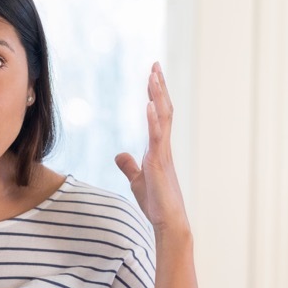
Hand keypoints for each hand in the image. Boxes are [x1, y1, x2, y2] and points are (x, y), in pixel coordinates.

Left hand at [114, 62, 189, 233]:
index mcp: (159, 148)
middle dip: (158, 87)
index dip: (155, 95)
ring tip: (153, 75)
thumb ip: (130, 166)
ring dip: (157, 96)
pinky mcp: (159, 163)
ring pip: (163, 118)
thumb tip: (120, 154)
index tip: (152, 75)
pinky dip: (154, 119)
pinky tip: (150, 104)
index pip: (158, 115)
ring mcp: (163, 153)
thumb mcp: (138, 180)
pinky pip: (157, 137)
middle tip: (155, 64)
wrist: (168, 222)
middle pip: (164, 109)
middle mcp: (163, 146)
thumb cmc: (156, 203)